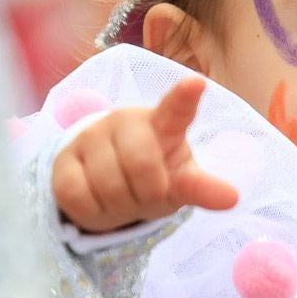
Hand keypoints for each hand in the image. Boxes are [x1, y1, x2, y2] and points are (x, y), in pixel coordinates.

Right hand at [52, 76, 238, 232]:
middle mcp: (126, 122)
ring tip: (124, 199)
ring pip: (109, 186)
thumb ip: (202, 187)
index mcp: (164, 124)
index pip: (176, 110)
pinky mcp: (63, 160)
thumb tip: (232, 198)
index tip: (197, 84)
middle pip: (142, 165)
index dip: (184, 98)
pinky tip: (99, 202)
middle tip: (149, 196)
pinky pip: (80, 197)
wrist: (106, 189)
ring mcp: (92, 137)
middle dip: (149, 194)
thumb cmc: (154, 178)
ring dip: (122, 207)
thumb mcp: (181, 182)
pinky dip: (96, 213)